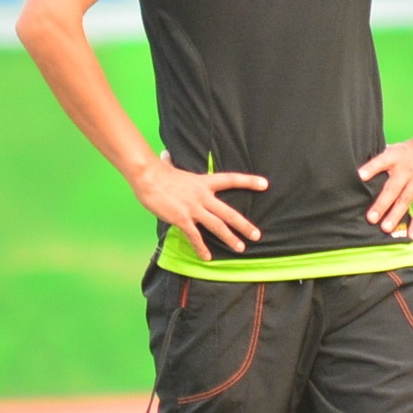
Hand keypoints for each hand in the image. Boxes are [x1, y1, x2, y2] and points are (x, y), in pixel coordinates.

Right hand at [130, 152, 265, 260]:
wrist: (148, 178)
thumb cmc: (157, 173)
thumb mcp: (170, 167)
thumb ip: (171, 164)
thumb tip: (165, 155)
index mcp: (204, 182)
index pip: (231, 179)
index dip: (249, 182)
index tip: (265, 184)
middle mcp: (203, 196)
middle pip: (229, 212)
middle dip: (244, 225)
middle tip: (256, 235)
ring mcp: (193, 208)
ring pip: (217, 226)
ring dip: (230, 238)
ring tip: (240, 248)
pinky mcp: (182, 219)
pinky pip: (195, 236)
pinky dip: (201, 248)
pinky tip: (207, 257)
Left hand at [358, 122, 412, 239]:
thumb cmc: (411, 150)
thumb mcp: (395, 149)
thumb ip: (381, 161)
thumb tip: (360, 173)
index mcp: (394, 158)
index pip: (381, 162)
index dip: (371, 168)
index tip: (360, 176)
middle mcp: (406, 170)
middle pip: (392, 189)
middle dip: (381, 204)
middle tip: (371, 219)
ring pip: (405, 201)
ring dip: (395, 215)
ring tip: (386, 228)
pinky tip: (412, 235)